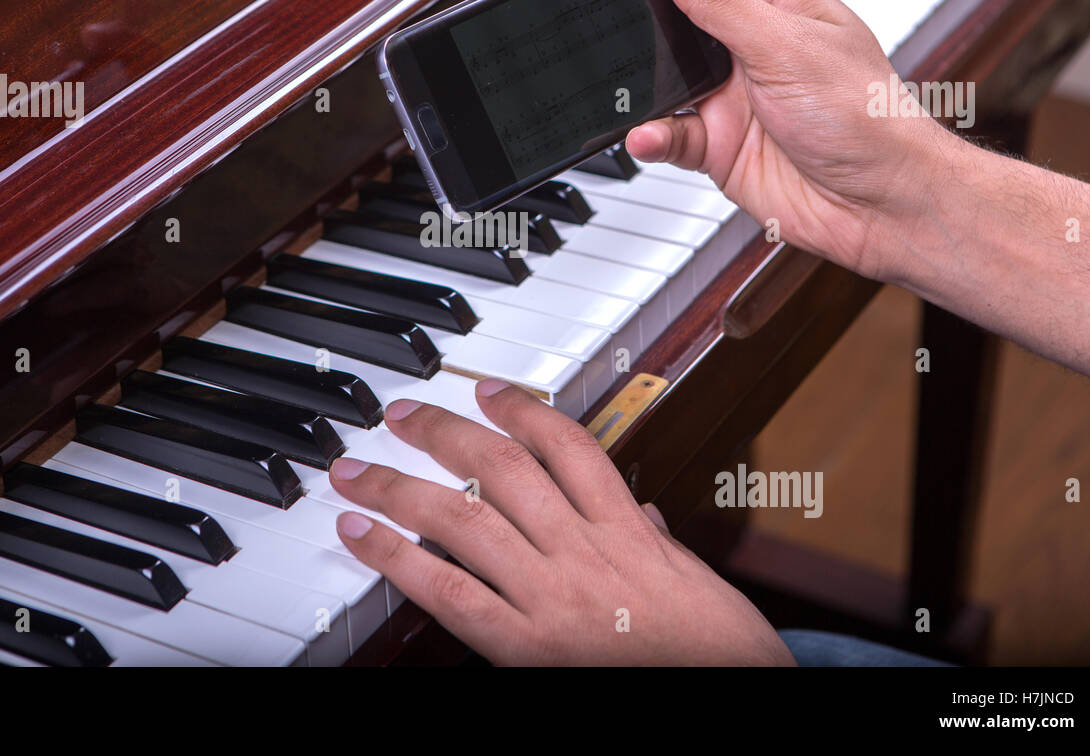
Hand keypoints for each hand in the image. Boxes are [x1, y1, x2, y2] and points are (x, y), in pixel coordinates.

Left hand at [330, 379, 793, 665]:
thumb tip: (642, 512)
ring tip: (356, 471)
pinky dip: (398, 560)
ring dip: (400, 488)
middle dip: (442, 433)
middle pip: (500, 470)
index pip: (567, 445)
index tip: (487, 390)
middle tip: (401, 415)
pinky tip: (362, 537)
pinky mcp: (526, 648)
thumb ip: (655, 539)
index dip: (520, 408)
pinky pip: (450, 595)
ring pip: (463, 520)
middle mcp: (584, 554)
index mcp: (629, 532)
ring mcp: (552, 599)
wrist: (732, 698)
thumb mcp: (696, 577)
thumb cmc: (720, 651)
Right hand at [596, 0, 957, 281]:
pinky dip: (650, 133)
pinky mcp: (715, 141)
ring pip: (659, 67)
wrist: (880, 206)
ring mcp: (729, 90)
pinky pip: (665, 131)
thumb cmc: (866, 118)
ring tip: (619, 73)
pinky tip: (648, 134)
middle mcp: (748, 36)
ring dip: (637, 74)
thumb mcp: (785, 45)